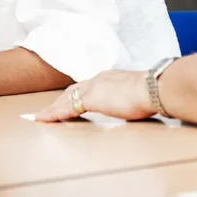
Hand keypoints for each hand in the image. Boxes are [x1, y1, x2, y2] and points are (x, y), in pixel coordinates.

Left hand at [35, 70, 154, 121]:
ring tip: (43, 116)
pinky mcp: (91, 99)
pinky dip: (54, 113)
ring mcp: (94, 88)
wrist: (153, 88)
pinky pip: (67, 108)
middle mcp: (99, 79)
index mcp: (110, 77)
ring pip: (66, 98)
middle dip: (60, 99)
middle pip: (73, 90)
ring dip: (54, 108)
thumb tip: (136, 102)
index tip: (71, 100)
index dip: (76, 94)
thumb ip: (130, 96)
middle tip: (49, 110)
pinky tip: (45, 119)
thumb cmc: (152, 92)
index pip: (87, 86)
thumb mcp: (138, 93)